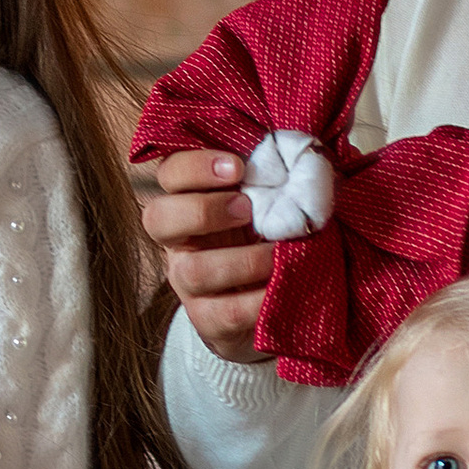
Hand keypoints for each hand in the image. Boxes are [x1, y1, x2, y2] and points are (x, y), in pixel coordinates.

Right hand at [136, 148, 276, 363]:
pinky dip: (258, 300)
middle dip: (202, 210)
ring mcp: (188, 283)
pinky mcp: (208, 320)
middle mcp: (180, 240)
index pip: (170, 172)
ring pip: (192, 271)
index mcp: (191, 199)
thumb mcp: (276, 198)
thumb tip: (310, 148)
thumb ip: (280, 173)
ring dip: (240, 260)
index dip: (194, 166)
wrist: (280, 300)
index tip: (237, 166)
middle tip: (247, 208)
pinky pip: (223, 313)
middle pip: (158, 218)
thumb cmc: (276, 233)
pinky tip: (284, 287)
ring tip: (277, 254)